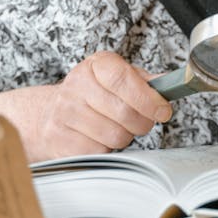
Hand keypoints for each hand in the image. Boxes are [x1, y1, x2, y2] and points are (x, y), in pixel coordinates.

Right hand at [0, 51, 172, 161]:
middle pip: (124, 113)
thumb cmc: (92, 94)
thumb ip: (144, 82)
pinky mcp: (59, 138)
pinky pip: (99, 151)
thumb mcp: (117, 78)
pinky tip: (99, 138)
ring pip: (115, 136)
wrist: (49, 112)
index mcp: (96, 65)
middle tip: (141, 122)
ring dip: (124, 137)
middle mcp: (76, 85)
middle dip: (142, 123)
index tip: (163, 110)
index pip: (124, 79)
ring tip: (116, 128)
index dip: (148, 99)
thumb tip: (169, 85)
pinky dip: (106, 149)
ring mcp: (65, 112)